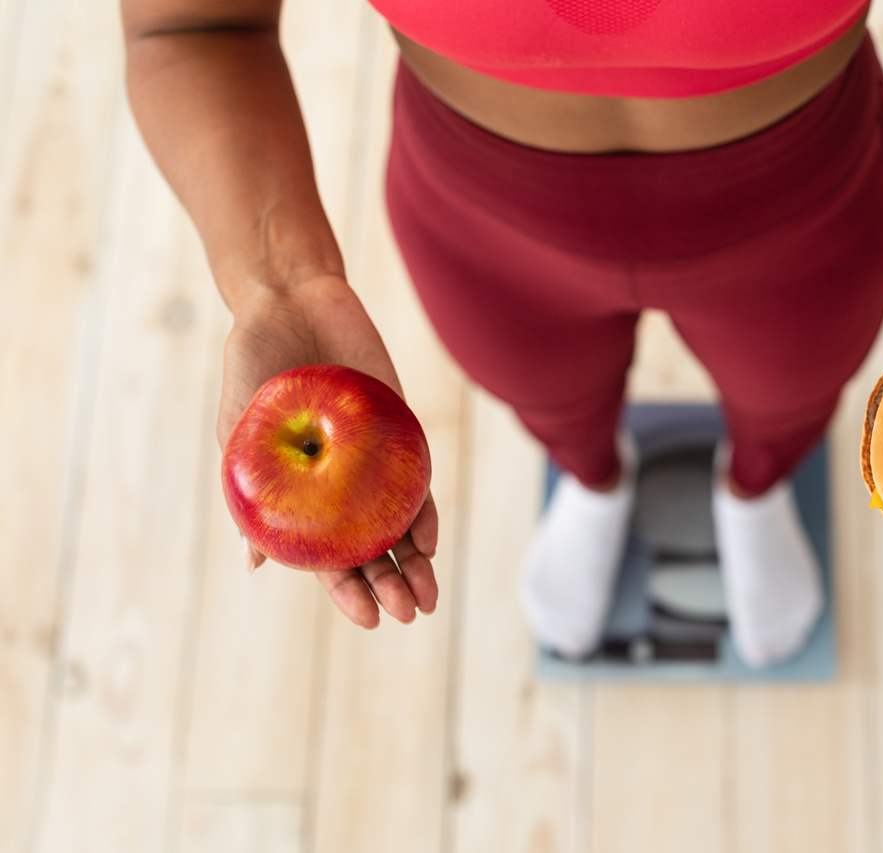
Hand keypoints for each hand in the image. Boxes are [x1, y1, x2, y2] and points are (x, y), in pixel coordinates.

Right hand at [219, 274, 438, 627]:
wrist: (290, 300)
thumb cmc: (253, 364)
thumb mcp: (240, 431)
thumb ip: (248, 492)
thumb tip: (255, 565)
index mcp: (301, 494)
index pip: (329, 558)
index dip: (349, 591)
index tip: (369, 620)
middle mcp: (341, 484)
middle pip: (372, 547)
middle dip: (391, 584)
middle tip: (410, 613)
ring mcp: (374, 459)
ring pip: (400, 522)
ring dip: (415, 560)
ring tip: (428, 594)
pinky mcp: (399, 428)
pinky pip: (417, 477)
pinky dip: (424, 509)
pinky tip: (431, 538)